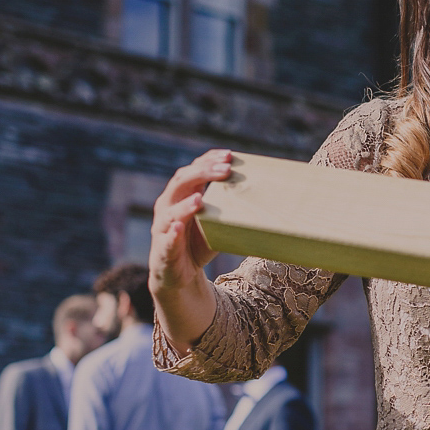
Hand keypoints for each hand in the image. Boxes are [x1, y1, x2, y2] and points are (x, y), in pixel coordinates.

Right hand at [149, 150, 232, 293]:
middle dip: (202, 173)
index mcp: (181, 195)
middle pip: (181, 182)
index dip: (208, 160)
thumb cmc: (197, 244)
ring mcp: (163, 227)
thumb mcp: (216, 224)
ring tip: (200, 198)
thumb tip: (266, 202)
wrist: (178, 275)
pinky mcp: (163, 249)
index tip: (229, 154)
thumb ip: (230, 211)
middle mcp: (168, 205)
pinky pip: (166, 240)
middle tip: (225, 170)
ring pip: (171, 211)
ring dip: (186, 204)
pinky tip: (178, 227)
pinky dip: (172, 233)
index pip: (192, 170)